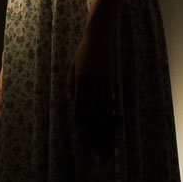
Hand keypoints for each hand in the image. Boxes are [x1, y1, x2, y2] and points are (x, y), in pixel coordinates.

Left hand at [67, 33, 114, 153]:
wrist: (99, 38)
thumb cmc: (82, 52)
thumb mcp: (72, 68)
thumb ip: (70, 86)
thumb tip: (68, 103)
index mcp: (80, 81)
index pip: (79, 107)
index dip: (81, 122)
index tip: (83, 134)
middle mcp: (92, 84)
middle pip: (92, 112)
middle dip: (95, 130)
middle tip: (98, 144)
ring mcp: (103, 82)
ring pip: (103, 108)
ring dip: (104, 124)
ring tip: (107, 138)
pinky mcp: (111, 80)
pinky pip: (111, 99)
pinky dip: (112, 111)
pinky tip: (114, 121)